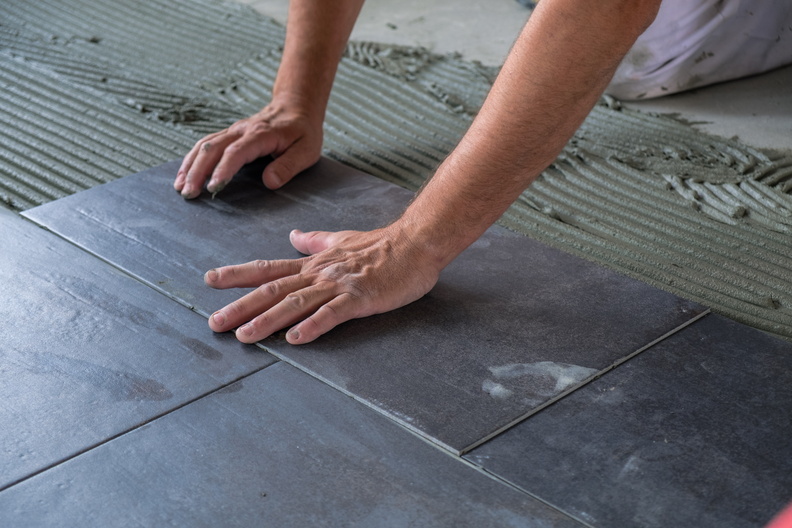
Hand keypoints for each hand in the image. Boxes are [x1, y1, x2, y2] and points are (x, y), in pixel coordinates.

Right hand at [174, 99, 322, 198]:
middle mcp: (241, 130)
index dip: (223, 170)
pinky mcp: (228, 135)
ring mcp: (232, 131)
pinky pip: (205, 144)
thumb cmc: (303, 131)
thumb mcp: (307, 150)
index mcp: (260, 135)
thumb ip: (288, 166)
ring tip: (180, 187)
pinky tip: (184, 174)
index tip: (213, 188)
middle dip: (197, 171)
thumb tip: (269, 182)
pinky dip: (192, 159)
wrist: (296, 106)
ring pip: (204, 145)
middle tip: (189, 193)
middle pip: (212, 148)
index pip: (236, 152)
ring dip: (190, 166)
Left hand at [205, 226, 440, 344]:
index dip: (238, 275)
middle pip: (273, 290)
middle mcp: (320, 273)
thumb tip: (293, 236)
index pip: (269, 268)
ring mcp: (339, 286)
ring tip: (244, 336)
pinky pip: (333, 314)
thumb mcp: (341, 240)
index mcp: (314, 263)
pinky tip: (295, 339)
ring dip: (267, 320)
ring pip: (296, 302)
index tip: (211, 280)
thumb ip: (315, 241)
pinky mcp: (360, 298)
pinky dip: (313, 325)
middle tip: (214, 323)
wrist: (416, 244)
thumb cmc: (382, 245)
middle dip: (241, 306)